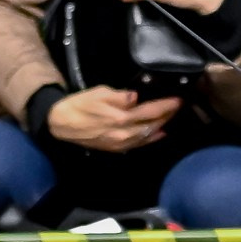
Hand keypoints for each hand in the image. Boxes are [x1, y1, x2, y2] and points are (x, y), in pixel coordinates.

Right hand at [46, 86, 178, 152]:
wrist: (61, 124)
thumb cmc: (80, 104)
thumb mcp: (99, 93)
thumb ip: (119, 96)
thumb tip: (135, 97)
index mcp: (120, 118)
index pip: (150, 111)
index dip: (166, 106)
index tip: (178, 99)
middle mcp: (123, 134)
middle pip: (152, 125)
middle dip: (167, 115)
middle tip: (178, 106)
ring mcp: (120, 143)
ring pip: (147, 136)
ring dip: (161, 126)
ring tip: (171, 116)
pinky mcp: (116, 148)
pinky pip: (138, 144)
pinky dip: (151, 139)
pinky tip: (159, 134)